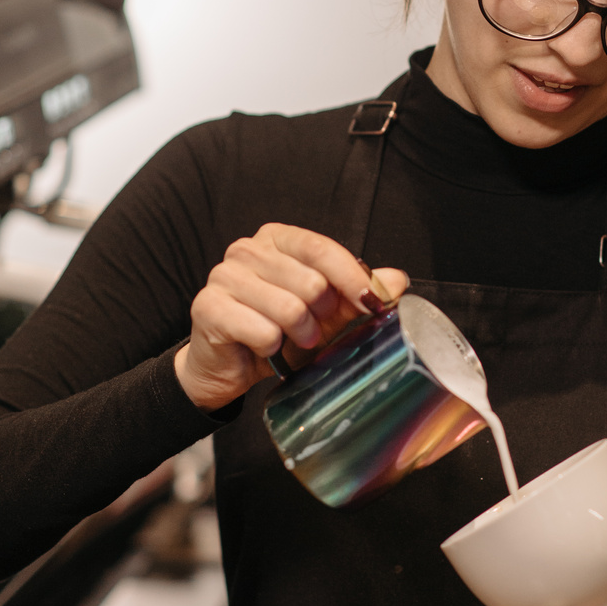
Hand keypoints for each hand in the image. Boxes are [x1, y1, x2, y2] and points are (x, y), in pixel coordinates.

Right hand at [174, 224, 408, 411]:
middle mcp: (246, 249)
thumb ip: (357, 292)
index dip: (352, 277)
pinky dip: (272, 348)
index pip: (322, 248)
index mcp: (277, 239)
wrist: (229, 366)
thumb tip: (398, 280)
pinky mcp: (208, 307)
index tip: (374, 302)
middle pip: (310, 281)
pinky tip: (263, 347)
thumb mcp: (325, 311)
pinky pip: (263, 331)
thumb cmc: (278, 331)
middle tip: (314, 330)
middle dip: (322, 315)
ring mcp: (224, 276)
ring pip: (289, 308)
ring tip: (292, 340)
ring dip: (299, 334)